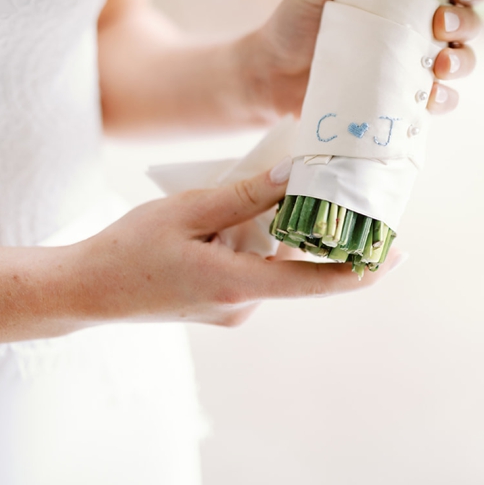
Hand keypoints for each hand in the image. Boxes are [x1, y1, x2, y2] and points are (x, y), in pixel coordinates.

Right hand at [66, 161, 396, 327]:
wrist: (83, 291)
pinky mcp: (224, 307)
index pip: (321, 282)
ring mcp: (234, 310)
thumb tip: (297, 174)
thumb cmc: (127, 248)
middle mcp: (245, 305)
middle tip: (326, 185)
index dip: (365, 268)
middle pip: (299, 261)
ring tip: (256, 198)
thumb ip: (245, 195)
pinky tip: (234, 219)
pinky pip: (257, 269)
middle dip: (312, 227)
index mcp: (238, 285)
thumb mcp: (186, 209)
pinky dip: (257, 243)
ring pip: (276, 262)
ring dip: (276, 232)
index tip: (399, 251)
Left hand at [241, 0, 483, 117]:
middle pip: (468, 22)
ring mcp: (415, 65)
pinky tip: (429, 98)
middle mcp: (420, 28)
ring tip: (439, 66)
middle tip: (442, 24)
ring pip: (463, 61)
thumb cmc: (297, 21)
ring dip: (462, 62)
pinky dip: (444, 100)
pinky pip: (441, 101)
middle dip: (467, 22)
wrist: (272, 75)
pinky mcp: (405, 99)